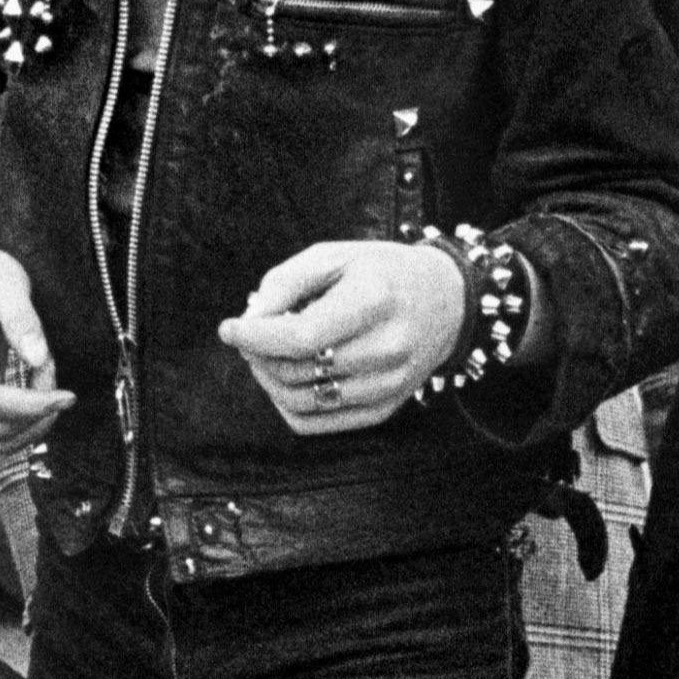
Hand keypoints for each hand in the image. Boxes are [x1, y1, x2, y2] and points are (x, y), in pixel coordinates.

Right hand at [0, 200, 69, 438]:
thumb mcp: (5, 279)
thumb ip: (22, 318)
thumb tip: (39, 359)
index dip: (31, 406)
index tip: (67, 396)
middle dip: (37, 414)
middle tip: (58, 376)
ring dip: (31, 420)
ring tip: (47, 378)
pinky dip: (21, 419)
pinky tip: (36, 388)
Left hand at [219, 238, 471, 436]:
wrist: (448, 302)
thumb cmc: (385, 273)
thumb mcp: (336, 254)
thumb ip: (288, 280)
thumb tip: (251, 318)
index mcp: (375, 301)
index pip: (301, 337)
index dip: (255, 336)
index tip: (229, 328)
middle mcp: (387, 349)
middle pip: (297, 370)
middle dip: (258, 354)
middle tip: (250, 335)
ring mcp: (389, 385)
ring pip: (301, 401)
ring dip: (269, 380)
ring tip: (265, 355)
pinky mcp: (384, 409)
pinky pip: (317, 423)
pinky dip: (288, 404)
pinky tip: (285, 379)